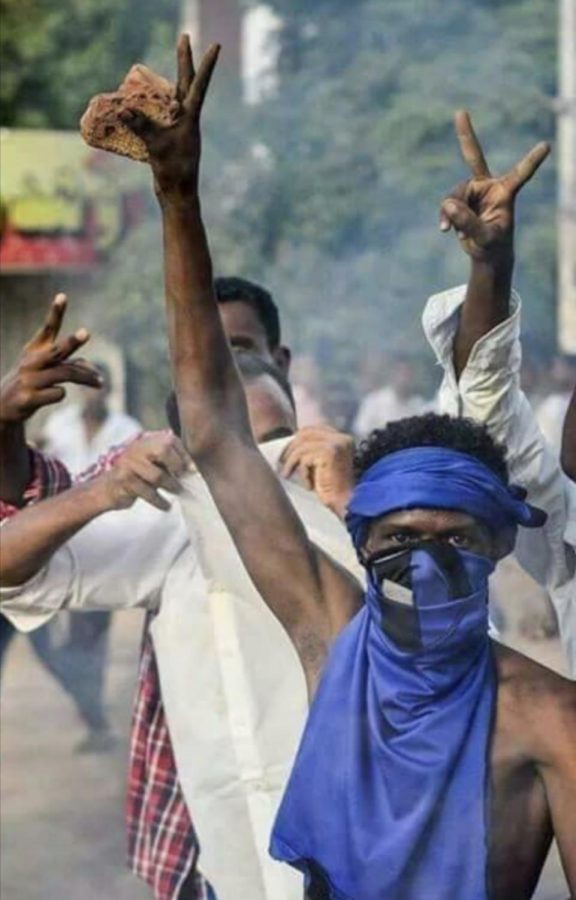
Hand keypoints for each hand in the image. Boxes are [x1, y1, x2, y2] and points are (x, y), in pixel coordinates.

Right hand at [0, 294, 101, 425]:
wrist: (2, 407)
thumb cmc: (30, 383)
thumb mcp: (45, 370)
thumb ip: (68, 364)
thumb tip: (90, 368)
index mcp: (34, 350)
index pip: (48, 329)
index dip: (56, 312)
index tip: (63, 296)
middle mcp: (31, 362)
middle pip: (56, 350)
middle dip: (71, 342)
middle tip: (85, 332)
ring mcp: (29, 380)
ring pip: (64, 373)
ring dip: (85, 377)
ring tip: (101, 383)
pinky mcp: (29, 398)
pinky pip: (58, 393)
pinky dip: (61, 393)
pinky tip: (51, 395)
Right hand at [95, 431, 189, 510]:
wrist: (105, 489)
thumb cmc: (134, 477)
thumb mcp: (149, 463)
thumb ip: (166, 460)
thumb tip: (192, 469)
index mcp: (144, 441)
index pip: (169, 440)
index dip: (183, 455)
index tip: (192, 469)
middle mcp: (135, 448)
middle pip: (163, 449)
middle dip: (177, 466)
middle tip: (183, 479)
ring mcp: (128, 463)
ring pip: (158, 475)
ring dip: (171, 486)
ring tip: (177, 492)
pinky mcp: (124, 480)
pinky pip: (148, 492)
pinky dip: (160, 501)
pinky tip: (166, 506)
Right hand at [120, 35, 219, 197]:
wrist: (178, 197)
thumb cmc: (173, 173)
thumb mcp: (157, 148)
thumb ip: (142, 127)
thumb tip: (123, 108)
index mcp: (191, 120)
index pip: (198, 86)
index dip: (205, 65)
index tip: (215, 45)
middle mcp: (187, 121)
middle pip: (185, 84)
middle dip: (184, 61)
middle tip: (184, 36)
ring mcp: (178, 129)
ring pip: (170, 99)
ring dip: (162, 85)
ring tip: (149, 71)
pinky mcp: (168, 138)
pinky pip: (157, 116)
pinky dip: (147, 108)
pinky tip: (137, 105)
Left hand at [279, 426, 354, 518]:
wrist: (345, 504)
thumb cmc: (331, 489)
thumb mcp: (320, 464)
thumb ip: (312, 451)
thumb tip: (289, 444)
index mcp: (342, 439)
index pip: (313, 429)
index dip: (297, 440)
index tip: (287, 452)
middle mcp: (342, 438)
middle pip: (306, 433)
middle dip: (291, 448)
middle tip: (282, 461)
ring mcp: (337, 444)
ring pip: (302, 446)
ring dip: (291, 461)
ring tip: (287, 474)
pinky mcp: (330, 453)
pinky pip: (305, 458)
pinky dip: (302, 472)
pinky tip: (308, 485)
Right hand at [440, 110, 549, 262]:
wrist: (485, 252)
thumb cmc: (493, 245)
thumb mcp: (484, 237)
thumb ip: (468, 222)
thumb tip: (448, 204)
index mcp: (506, 192)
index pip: (520, 174)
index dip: (532, 161)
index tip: (546, 146)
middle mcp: (489, 186)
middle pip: (473, 158)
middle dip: (465, 135)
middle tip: (460, 112)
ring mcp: (474, 192)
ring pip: (454, 194)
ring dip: (451, 211)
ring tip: (449, 229)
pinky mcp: (461, 201)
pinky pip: (447, 205)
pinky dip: (445, 216)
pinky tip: (444, 230)